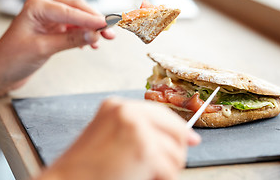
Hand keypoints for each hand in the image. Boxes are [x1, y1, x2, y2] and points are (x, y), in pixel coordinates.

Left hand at [0, 0, 114, 117]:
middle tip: (111, 32)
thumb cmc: (11, 59)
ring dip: (92, 29)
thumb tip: (94, 34)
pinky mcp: (53, 31)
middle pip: (77, 10)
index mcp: (37, 6)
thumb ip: (70, 40)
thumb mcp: (43, 49)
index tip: (108, 25)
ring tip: (106, 39)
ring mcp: (49, 20)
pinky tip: (91, 44)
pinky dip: (84, 36)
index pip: (71, 10)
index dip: (91, 19)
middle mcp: (44, 9)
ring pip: (78, 20)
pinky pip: (74, 30)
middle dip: (95, 21)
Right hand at [37, 98, 200, 179]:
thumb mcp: (111, 137)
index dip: (178, 128)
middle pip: (175, 130)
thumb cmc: (87, 167)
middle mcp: (127, 111)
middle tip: (160, 168)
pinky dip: (162, 179)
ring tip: (142, 174)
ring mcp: (136, 127)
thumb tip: (184, 137)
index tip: (192, 139)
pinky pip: (170, 169)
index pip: (160, 113)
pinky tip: (140, 179)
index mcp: (117, 106)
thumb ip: (141, 131)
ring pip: (176, 152)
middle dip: (174, 152)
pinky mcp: (144, 148)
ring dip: (166, 170)